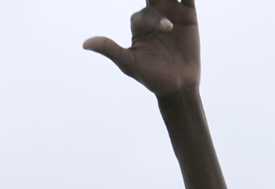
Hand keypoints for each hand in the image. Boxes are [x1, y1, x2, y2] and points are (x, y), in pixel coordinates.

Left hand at [83, 1, 199, 96]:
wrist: (178, 87)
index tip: (167, 29)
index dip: (154, 19)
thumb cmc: (151, 77)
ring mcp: (172, 14)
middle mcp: (154, 16)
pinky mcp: (189, 17)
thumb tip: (85, 44)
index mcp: (140, 25)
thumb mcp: (128, 63)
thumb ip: (109, 49)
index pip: (144, 15)